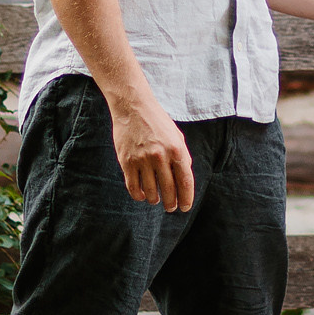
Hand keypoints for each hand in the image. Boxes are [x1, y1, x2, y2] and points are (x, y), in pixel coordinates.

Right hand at [110, 92, 194, 210]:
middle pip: (169, 190)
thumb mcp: (176, 136)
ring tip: (156, 200)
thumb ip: (182, 157)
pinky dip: (138, 195)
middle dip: (171, 203)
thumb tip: (184, 180)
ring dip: (155, 200)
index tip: (185, 207)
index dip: (186, 198)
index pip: (185, 181)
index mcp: (176, 149)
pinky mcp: (127, 161)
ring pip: (151, 192)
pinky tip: (142, 196)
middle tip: (171, 208)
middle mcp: (160, 156)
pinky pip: (133, 187)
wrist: (133, 107)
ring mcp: (142, 159)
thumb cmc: (157, 122)